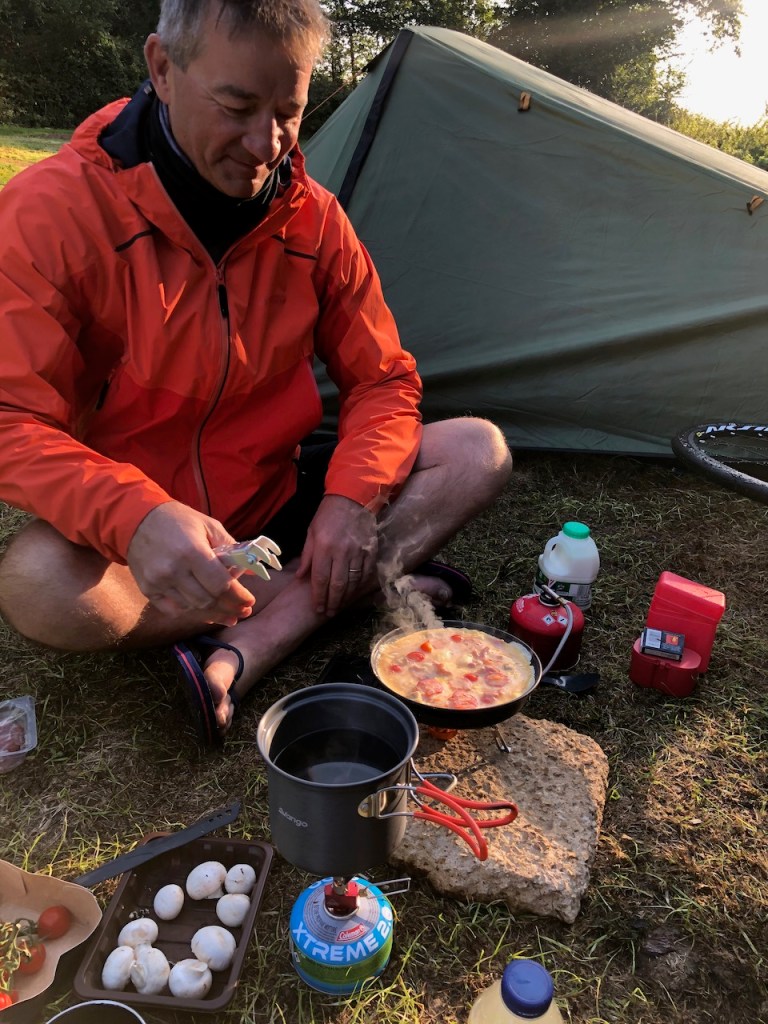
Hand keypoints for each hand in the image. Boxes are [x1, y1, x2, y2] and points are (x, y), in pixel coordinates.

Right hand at [127, 501, 255, 625]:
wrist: (137, 519)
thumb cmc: (178, 520)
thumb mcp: (209, 526)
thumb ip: (232, 549)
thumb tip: (251, 571)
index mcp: (192, 551)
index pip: (221, 584)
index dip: (238, 597)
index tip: (249, 602)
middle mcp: (174, 570)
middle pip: (208, 600)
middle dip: (229, 608)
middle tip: (242, 612)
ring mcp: (158, 582)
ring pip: (192, 608)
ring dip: (212, 613)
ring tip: (228, 615)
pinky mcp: (147, 589)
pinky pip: (172, 610)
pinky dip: (189, 611)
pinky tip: (203, 611)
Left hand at [296, 495, 377, 615]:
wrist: (353, 497)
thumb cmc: (328, 515)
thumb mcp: (311, 532)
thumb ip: (307, 556)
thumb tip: (300, 577)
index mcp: (323, 547)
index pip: (320, 579)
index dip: (318, 597)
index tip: (317, 608)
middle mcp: (341, 551)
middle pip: (337, 584)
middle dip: (332, 602)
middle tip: (328, 613)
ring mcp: (358, 551)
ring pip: (352, 582)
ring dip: (346, 597)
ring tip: (340, 606)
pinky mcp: (370, 550)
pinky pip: (366, 573)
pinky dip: (360, 585)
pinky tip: (354, 593)